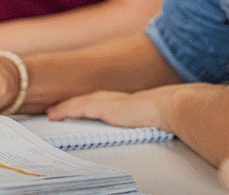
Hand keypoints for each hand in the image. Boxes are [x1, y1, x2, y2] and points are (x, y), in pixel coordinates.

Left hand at [46, 84, 188, 132]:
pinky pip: (81, 108)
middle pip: (91, 99)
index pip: (106, 102)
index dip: (92, 104)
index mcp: (132, 102)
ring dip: (66, 107)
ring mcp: (113, 102)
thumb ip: (155, 121)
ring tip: (52, 113)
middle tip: (59, 109)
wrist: (175, 106)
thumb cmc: (173, 113)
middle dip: (75, 104)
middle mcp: (119, 99)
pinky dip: (67, 110)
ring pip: (82, 103)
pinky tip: (56, 114)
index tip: (83, 108)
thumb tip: (162, 128)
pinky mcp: (107, 108)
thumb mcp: (161, 119)